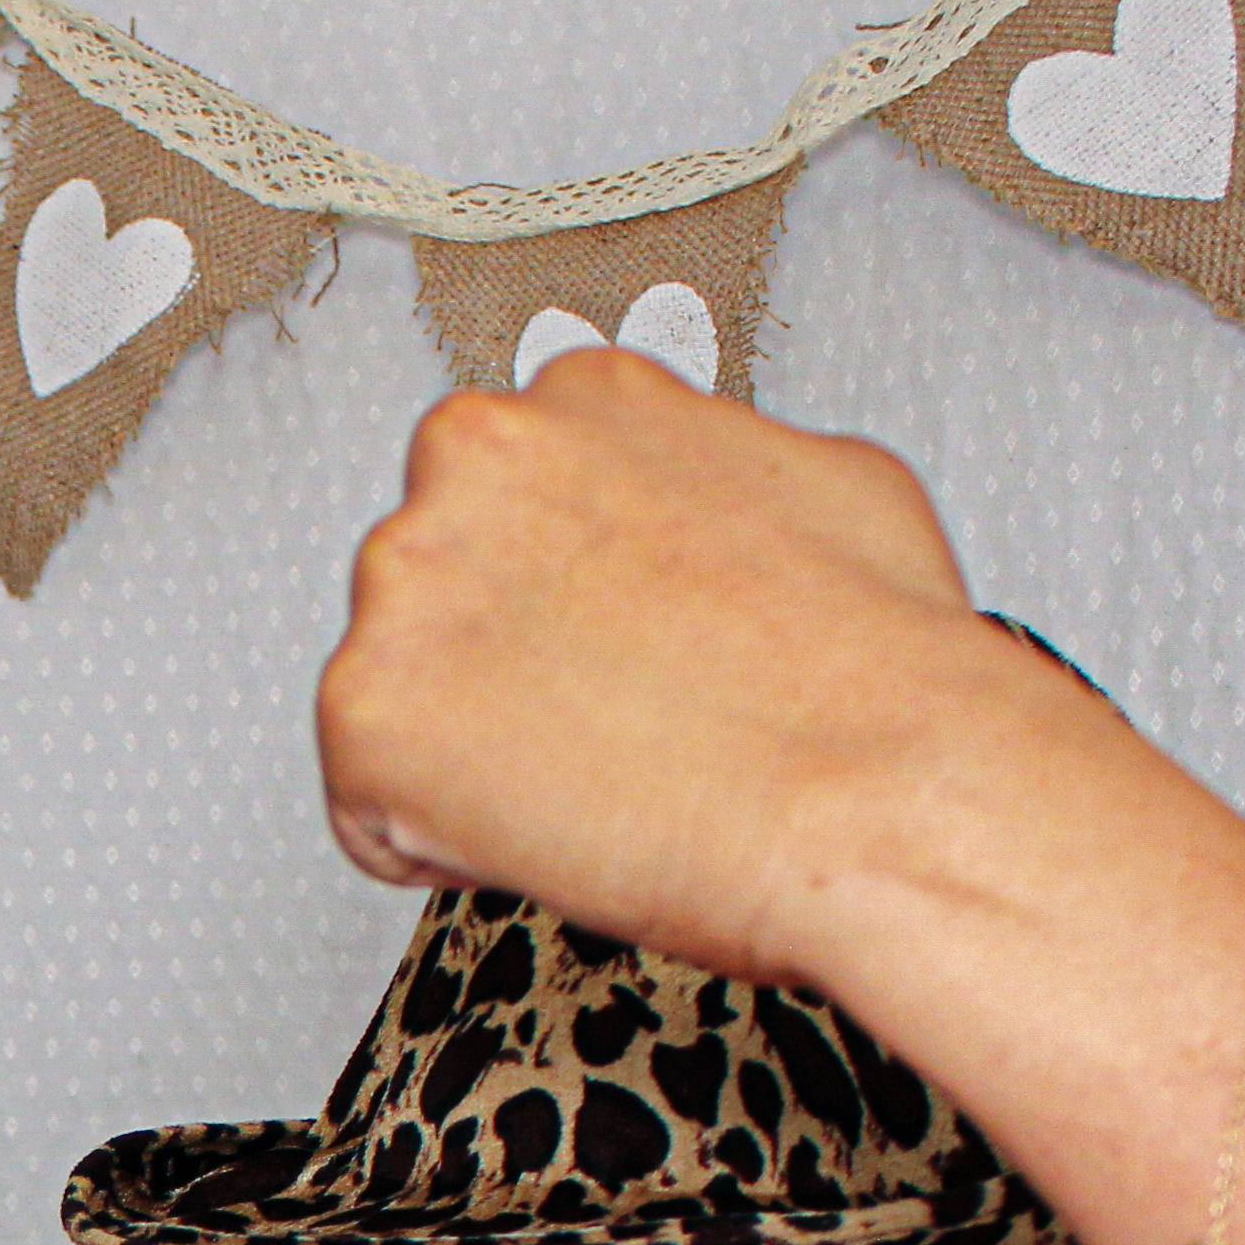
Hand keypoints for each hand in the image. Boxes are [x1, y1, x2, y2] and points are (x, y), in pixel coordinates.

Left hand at [315, 350, 1061, 983]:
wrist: (877, 791)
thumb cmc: (874, 667)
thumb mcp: (831, 492)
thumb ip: (721, 478)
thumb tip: (712, 511)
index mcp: (582, 400)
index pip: (508, 494)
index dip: (555, 593)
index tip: (596, 638)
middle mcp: (475, 465)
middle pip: (436, 586)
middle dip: (501, 663)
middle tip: (601, 724)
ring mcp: (406, 586)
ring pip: (397, 691)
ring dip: (471, 749)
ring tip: (595, 781)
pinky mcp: (367, 712)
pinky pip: (367, 808)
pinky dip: (438, 843)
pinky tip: (546, 835)